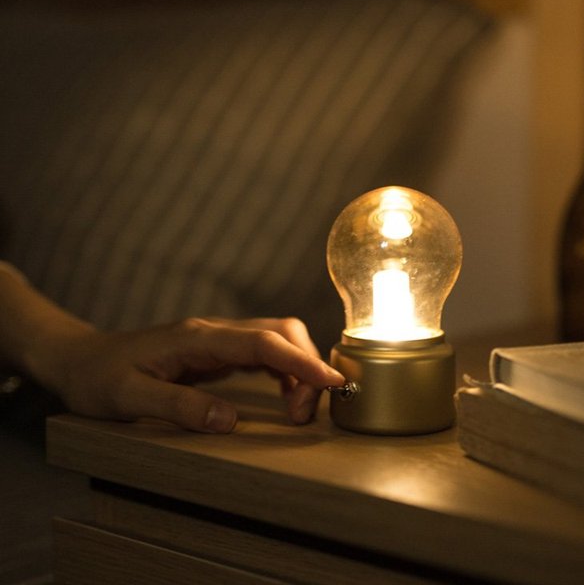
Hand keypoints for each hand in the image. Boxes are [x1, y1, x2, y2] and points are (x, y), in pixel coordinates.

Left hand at [39, 317, 344, 433]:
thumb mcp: (129, 397)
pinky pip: (264, 352)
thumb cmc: (100, 378)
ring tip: (299, 410)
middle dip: (306, 365)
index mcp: (197, 338)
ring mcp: (217, 338)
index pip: (262, 342)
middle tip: (305, 413)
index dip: (300, 361)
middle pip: (280, 331)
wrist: (84, 358)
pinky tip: (286, 395)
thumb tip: (228, 420)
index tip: (331, 381)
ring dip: (299, 368)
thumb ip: (177, 405)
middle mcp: (214, 332)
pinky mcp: (218, 350)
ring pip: (277, 338)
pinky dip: (285, 370)